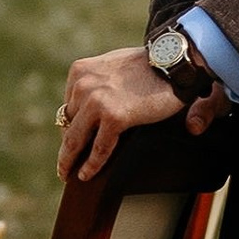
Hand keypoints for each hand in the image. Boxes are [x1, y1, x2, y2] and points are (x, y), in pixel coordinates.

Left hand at [57, 45, 219, 180]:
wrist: (173, 63)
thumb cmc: (150, 65)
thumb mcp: (113, 65)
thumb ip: (98, 81)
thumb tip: (91, 101)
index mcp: (80, 71)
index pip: (68, 106)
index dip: (70, 127)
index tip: (71, 141)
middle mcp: (83, 85)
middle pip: (67, 124)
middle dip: (66, 147)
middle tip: (64, 165)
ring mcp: (96, 101)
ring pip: (75, 140)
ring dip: (69, 161)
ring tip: (68, 175)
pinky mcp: (114, 117)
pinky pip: (99, 148)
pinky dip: (91, 165)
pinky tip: (86, 175)